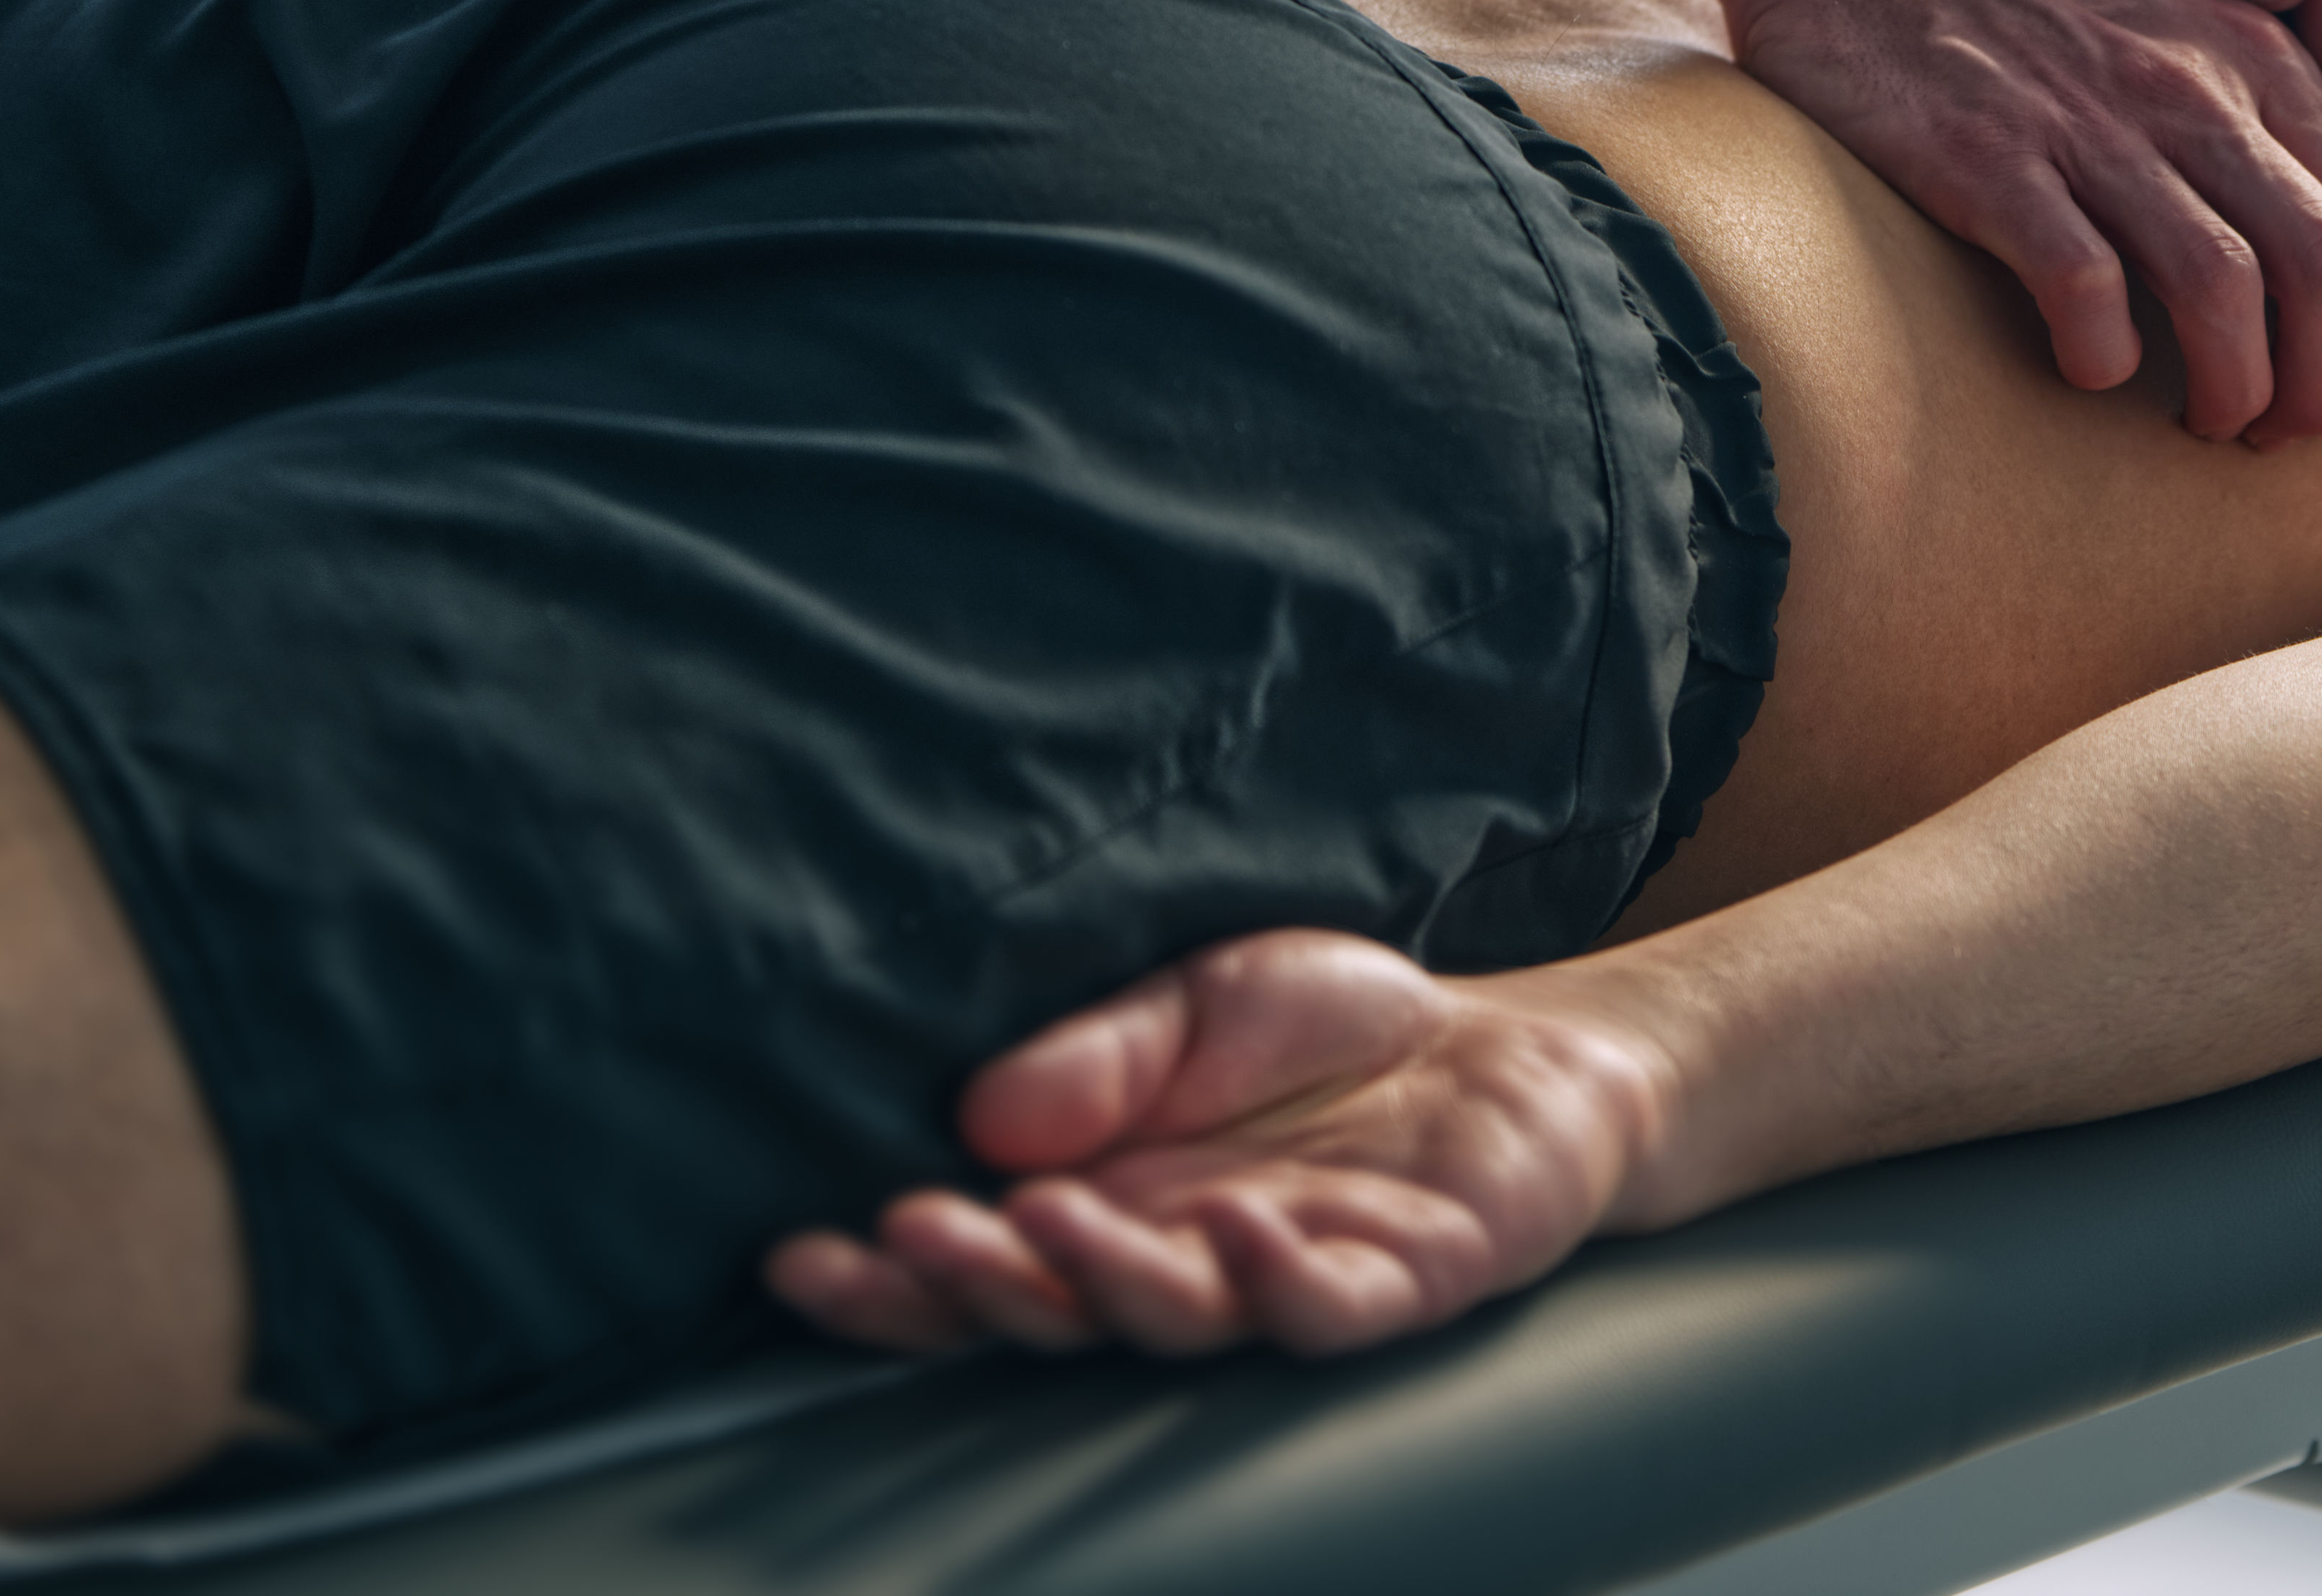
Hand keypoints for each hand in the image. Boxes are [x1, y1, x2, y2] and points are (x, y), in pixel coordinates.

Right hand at [765, 933, 1679, 1360]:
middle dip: (973, 1287)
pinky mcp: (1407, 1278)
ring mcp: (1295, 1275)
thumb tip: (978, 1111)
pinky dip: (1278, 1283)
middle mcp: (1191, 1259)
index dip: (896, 1277)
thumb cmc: (1344, 1039)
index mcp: (1121, 1204)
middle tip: (906, 1240)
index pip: (987, 1259)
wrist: (1519, 1044)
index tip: (802, 1259)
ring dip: (1105, 1281)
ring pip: (1181, 1318)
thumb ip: (1100, 1059)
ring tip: (1039, 1224)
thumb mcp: (1205, 1002)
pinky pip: (1332, 1304)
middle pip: (1062, 1308)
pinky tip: (1232, 1237)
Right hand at [1726, 0, 2321, 443]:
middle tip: (2287, 433)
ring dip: (2232, 387)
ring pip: (2225, 290)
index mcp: (2260, 55)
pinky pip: (2084, 287)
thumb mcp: (2188, 13)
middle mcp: (2196, 85)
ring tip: (2206, 421)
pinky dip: (2104, 354)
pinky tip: (2093, 368)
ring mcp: (2092, 121)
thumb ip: (2277, 101)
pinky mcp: (1990, 159)